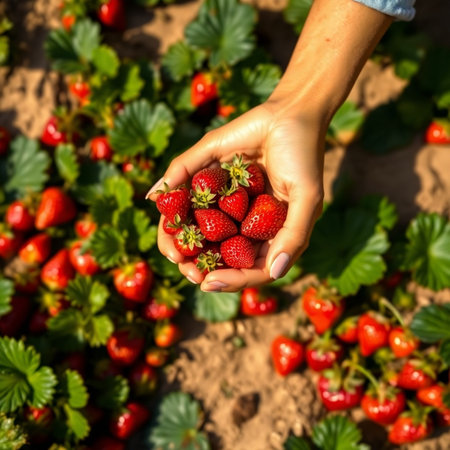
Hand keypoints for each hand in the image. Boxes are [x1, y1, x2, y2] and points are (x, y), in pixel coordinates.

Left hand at [147, 100, 324, 291]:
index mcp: (265, 233)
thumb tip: (275, 273)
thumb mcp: (307, 199)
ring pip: (195, 227)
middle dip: (198, 264)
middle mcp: (241, 220)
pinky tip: (161, 208)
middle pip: (217, 252)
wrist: (291, 112)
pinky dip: (171, 202)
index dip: (229, 278)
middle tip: (184, 269)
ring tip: (171, 251)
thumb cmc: (304, 157)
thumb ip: (294, 235)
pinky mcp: (206, 174)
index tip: (208, 282)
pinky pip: (185, 192)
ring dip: (179, 241)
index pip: (246, 266)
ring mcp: (222, 199)